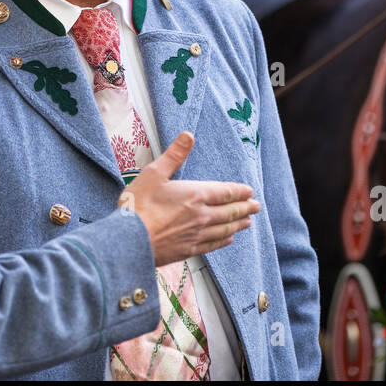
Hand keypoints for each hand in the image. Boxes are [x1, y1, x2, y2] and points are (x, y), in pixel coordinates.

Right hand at [121, 132, 259, 265]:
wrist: (129, 241)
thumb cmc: (138, 206)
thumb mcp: (154, 173)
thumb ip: (174, 155)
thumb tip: (188, 136)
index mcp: (195, 195)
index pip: (225, 192)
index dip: (240, 192)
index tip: (249, 191)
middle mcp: (201, 216)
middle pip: (230, 211)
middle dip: (245, 208)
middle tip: (256, 206)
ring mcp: (196, 235)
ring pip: (225, 229)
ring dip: (238, 224)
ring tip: (248, 222)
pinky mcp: (188, 250)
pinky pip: (213, 244)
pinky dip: (224, 240)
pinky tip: (228, 239)